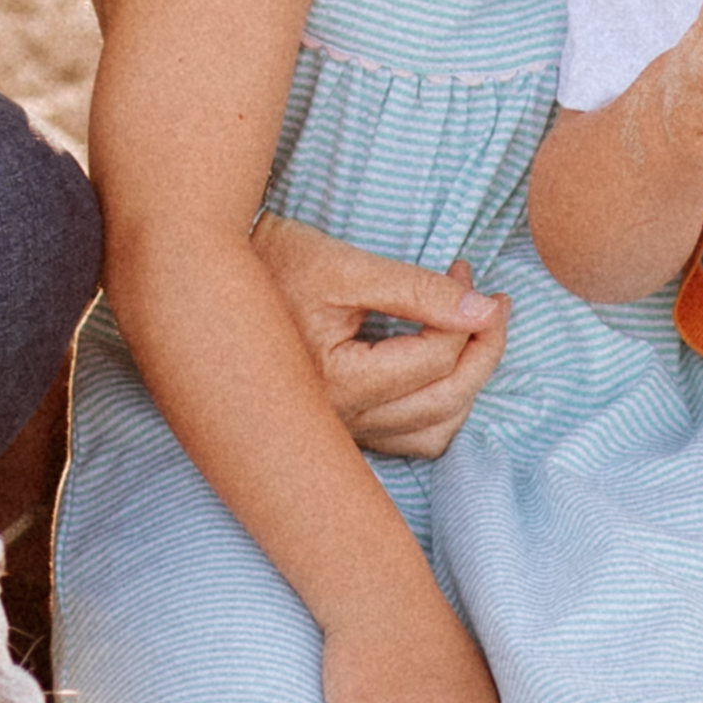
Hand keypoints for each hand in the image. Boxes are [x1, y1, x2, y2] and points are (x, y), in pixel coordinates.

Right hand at [255, 216, 504, 463]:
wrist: (209, 281)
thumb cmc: (270, 262)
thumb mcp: (344, 265)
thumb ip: (417, 289)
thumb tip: (484, 307)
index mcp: (337, 381)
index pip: (434, 357)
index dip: (468, 312)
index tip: (469, 271)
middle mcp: (338, 418)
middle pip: (446, 401)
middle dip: (484, 351)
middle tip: (493, 305)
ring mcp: (339, 429)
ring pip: (433, 432)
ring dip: (467, 387)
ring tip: (473, 336)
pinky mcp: (339, 427)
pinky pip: (407, 440)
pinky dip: (437, 410)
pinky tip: (440, 371)